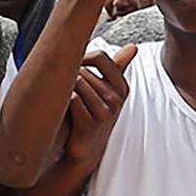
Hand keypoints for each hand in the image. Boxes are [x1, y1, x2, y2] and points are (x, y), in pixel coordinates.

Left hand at [60, 46, 137, 164]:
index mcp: (121, 87)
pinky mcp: (91, 125)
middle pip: (84, 71)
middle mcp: (116, 99)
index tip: (71, 66)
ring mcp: (105, 113)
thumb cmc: (94, 115)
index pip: (100, 57)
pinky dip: (63, 100)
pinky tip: (61, 107)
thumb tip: (134, 46)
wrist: (85, 149)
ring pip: (77, 83)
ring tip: (61, 97)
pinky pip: (72, 99)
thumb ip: (118, 67)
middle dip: (69, 75)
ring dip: (64, 87)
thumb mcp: (109, 91)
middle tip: (62, 86)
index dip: (81, 57)